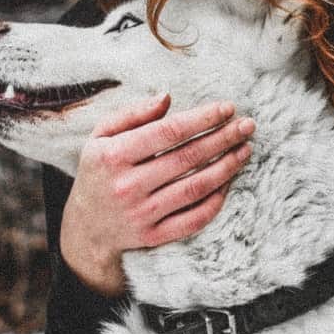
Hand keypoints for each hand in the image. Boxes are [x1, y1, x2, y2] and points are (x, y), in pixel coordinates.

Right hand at [61, 92, 255, 295]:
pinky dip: (216, 200)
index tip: (228, 108)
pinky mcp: (153, 236)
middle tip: (248, 125)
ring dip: (227, 167)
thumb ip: (132, 114)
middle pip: (188, 158)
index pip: (169, 132)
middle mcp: (128, 185)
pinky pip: (194, 218)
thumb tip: (166, 97)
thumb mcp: (100, 136)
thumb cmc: (99, 172)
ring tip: (245, 149)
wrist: (85, 227)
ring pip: (196, 187)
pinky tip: (229, 182)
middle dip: (223, 138)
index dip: (203, 118)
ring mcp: (142, 214)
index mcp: (114, 155)